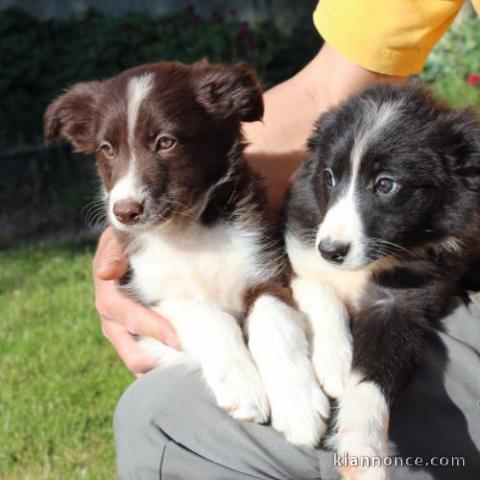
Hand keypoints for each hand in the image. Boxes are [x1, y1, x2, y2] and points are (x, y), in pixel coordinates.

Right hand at [93, 227, 178, 373]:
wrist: (129, 253)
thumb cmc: (127, 244)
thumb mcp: (118, 241)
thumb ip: (114, 252)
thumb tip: (106, 272)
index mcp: (108, 297)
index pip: (129, 318)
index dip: (152, 329)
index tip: (177, 339)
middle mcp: (113, 322)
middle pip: (131, 353)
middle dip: (158, 362)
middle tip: (188, 363)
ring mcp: (124, 334)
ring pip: (140, 362)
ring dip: (162, 369)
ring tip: (189, 371)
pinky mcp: (136, 339)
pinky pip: (149, 360)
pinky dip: (164, 366)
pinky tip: (185, 367)